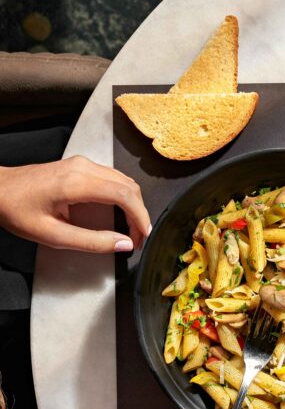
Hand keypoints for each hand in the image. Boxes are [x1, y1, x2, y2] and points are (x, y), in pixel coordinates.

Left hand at [0, 155, 150, 252]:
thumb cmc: (18, 211)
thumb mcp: (53, 236)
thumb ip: (92, 242)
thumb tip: (123, 245)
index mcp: (77, 183)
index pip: (124, 194)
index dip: (140, 216)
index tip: (143, 236)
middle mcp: (84, 167)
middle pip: (128, 186)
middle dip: (140, 213)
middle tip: (138, 238)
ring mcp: (82, 163)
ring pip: (123, 180)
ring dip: (133, 204)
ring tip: (131, 229)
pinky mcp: (80, 165)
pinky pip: (112, 178)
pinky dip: (123, 196)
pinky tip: (119, 214)